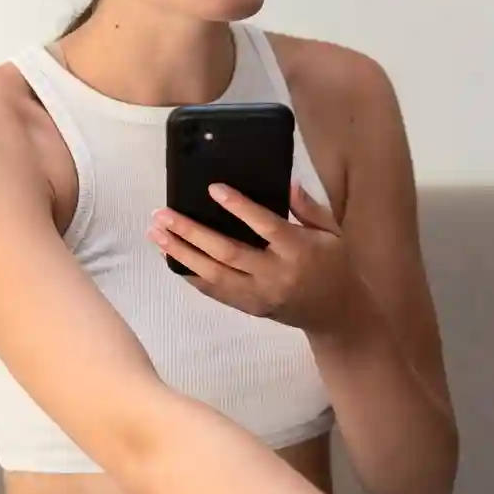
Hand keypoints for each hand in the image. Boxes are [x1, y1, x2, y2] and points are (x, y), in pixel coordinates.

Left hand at [150, 183, 360, 332]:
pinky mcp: (249, 307)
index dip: (239, 208)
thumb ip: (307, 207)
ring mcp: (260, 294)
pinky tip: (171, 258)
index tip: (213, 189)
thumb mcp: (331, 231)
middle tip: (163, 214)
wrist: (336, 312)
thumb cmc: (334, 263)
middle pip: (228, 252)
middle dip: (192, 233)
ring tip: (157, 234)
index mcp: (299, 250)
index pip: (265, 226)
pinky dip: (191, 275)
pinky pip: (215, 292)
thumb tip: (285, 181)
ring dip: (182, 253)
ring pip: (214, 274)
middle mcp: (276, 274)